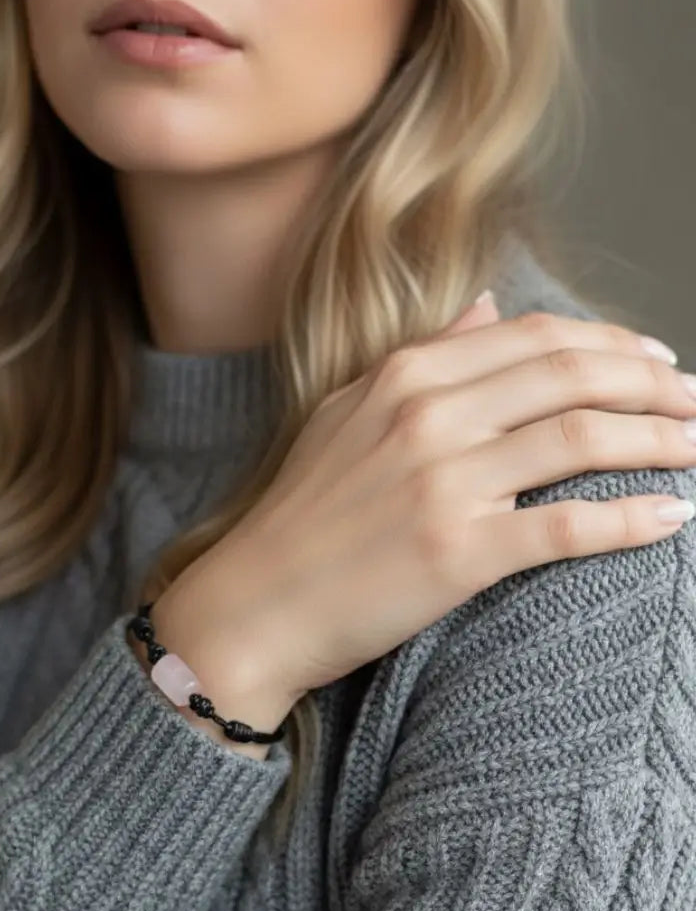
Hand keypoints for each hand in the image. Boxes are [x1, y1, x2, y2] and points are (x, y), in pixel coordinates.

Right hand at [164, 296, 695, 700]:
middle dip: (656, 386)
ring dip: (662, 441)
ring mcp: (442, 483)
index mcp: (402, 376)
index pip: (534, 337)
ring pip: (583, 439)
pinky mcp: (458, 553)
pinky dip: (631, 520)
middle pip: (572, 377)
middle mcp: (426, 417)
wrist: (256, 603)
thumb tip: (487, 307)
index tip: (655, 363)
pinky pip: (567, 526)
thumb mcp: (346, 413)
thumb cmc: (300, 514)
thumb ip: (421, 356)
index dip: (612, 345)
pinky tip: (674, 517)